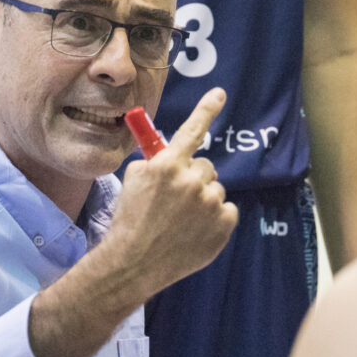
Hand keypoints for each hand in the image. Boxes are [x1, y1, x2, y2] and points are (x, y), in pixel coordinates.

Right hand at [98, 88, 238, 299]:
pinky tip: (194, 232)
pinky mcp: (224, 225)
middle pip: (205, 166)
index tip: (219, 93)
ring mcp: (211, 204)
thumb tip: (173, 154)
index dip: (206, 109)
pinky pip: (227, 211)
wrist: (133, 263)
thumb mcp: (133, 181)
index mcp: (168, 166)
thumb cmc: (129, 221)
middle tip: (176, 200)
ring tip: (181, 221)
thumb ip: (156, 162)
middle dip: (193, 178)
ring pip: (216, 189)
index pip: (192, 131)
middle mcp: (192, 181)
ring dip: (203, 199)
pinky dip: (215, 220)